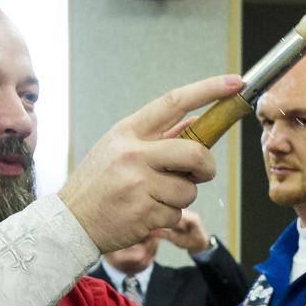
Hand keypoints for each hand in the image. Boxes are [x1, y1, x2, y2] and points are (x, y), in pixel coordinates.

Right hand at [60, 75, 244, 252]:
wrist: (71, 223)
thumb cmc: (99, 184)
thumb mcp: (119, 149)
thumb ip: (157, 137)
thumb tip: (195, 120)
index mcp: (128, 131)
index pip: (174, 102)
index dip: (208, 90)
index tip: (234, 82)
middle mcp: (133, 153)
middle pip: (195, 152)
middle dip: (206, 166)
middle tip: (200, 174)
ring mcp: (138, 183)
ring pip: (189, 189)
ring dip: (181, 197)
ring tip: (154, 197)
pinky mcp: (144, 212)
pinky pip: (177, 213)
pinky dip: (168, 216)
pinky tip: (145, 213)